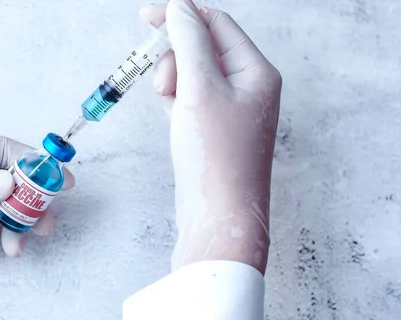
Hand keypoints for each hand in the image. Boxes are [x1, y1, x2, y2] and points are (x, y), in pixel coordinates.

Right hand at [140, 0, 281, 273]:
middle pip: (202, 48)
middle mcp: (247, 88)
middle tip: (164, 84)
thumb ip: (189, 42)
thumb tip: (179, 8)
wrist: (217, 216)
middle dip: (175, 58)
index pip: (216, 25)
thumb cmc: (215, 157)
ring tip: (169, 105)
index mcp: (256, 72)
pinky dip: (175, 101)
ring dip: (172, 81)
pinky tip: (172, 116)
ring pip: (191, 74)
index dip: (181, 15)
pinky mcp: (212, 130)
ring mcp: (229, 110)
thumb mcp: (200, 90)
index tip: (145, 17)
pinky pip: (189, 99)